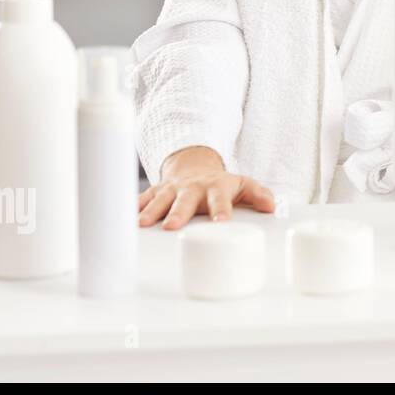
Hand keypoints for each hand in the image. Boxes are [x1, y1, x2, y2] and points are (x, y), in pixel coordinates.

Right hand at [138, 145, 276, 229]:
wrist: (194, 168)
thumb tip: (272, 207)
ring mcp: (172, 189)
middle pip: (185, 200)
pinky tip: (123, 219)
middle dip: (178, 213)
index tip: (221, 224)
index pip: (220, 199)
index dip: (221, 211)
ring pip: (160, 199)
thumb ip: (258, 194)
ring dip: (151, 211)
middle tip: (171, 226)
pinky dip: (132, 208)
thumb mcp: (243, 185)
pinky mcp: (155, 191)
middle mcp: (191, 187)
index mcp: (216, 187)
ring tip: (142, 225)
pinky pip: (142, 199)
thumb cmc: (221, 184)